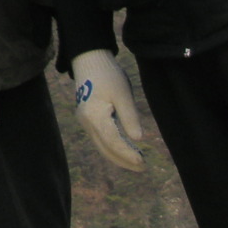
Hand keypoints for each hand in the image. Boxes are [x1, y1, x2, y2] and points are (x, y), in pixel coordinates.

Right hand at [70, 50, 145, 171]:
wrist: (89, 60)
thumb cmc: (108, 74)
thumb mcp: (123, 94)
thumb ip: (129, 117)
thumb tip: (138, 138)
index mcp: (95, 116)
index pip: (113, 142)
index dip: (127, 154)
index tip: (142, 161)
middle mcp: (87, 122)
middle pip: (105, 148)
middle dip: (123, 160)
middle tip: (143, 167)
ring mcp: (85, 121)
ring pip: (101, 146)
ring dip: (118, 156)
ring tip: (136, 162)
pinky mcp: (86, 119)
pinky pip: (99, 139)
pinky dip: (112, 147)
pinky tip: (123, 150)